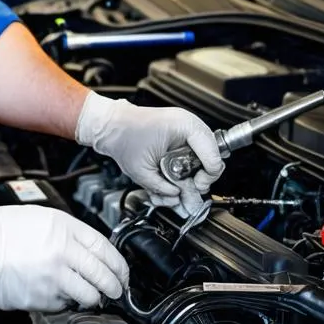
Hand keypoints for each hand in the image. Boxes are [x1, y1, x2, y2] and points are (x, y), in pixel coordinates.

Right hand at [0, 202, 127, 312]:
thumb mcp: (44, 219)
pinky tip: (56, 294)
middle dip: (114, 287)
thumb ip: (71, 236)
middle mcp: (62, 253)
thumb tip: (93, 256)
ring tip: (89, 297)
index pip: (106, 251)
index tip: (122, 274)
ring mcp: (52, 278)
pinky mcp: (39, 298)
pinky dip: (63, 302)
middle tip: (115, 291)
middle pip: (103, 276)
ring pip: (88, 296)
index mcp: (65, 230)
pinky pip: (62, 305)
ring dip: (92, 299)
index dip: (120, 266)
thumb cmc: (2, 230)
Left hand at [75, 92, 223, 217]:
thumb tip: (178, 198)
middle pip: (210, 159)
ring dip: (188, 178)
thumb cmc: (122, 138)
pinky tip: (169, 180)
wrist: (110, 126)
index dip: (207, 176)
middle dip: (198, 179)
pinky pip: (190, 157)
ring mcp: (185, 131)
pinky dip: (182, 171)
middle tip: (187, 190)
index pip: (214, 156)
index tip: (196, 186)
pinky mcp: (179, 137)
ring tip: (172, 189)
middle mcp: (189, 126)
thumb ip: (163, 188)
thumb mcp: (142, 171)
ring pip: (201, 160)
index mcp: (185, 127)